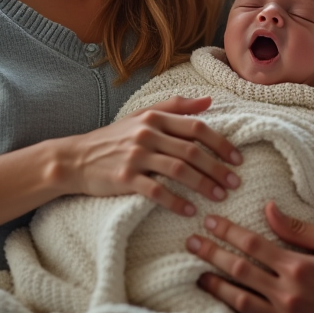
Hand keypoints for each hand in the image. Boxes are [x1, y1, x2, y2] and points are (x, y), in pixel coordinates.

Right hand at [58, 95, 241, 215]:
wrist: (75, 158)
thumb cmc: (113, 138)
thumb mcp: (142, 116)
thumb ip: (175, 107)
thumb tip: (209, 101)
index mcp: (154, 118)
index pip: (196, 128)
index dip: (221, 143)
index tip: (237, 158)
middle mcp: (146, 134)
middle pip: (192, 150)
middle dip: (217, 168)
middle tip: (235, 182)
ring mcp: (135, 156)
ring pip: (178, 170)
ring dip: (203, 185)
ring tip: (219, 196)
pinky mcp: (124, 178)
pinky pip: (156, 191)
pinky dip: (175, 202)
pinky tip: (189, 211)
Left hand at [187, 201, 313, 312]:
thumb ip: (299, 228)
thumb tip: (269, 208)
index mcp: (298, 267)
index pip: (252, 244)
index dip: (227, 232)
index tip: (210, 222)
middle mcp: (287, 294)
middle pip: (239, 271)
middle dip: (211, 255)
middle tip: (191, 244)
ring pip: (239, 301)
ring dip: (216, 287)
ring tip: (199, 276)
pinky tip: (225, 304)